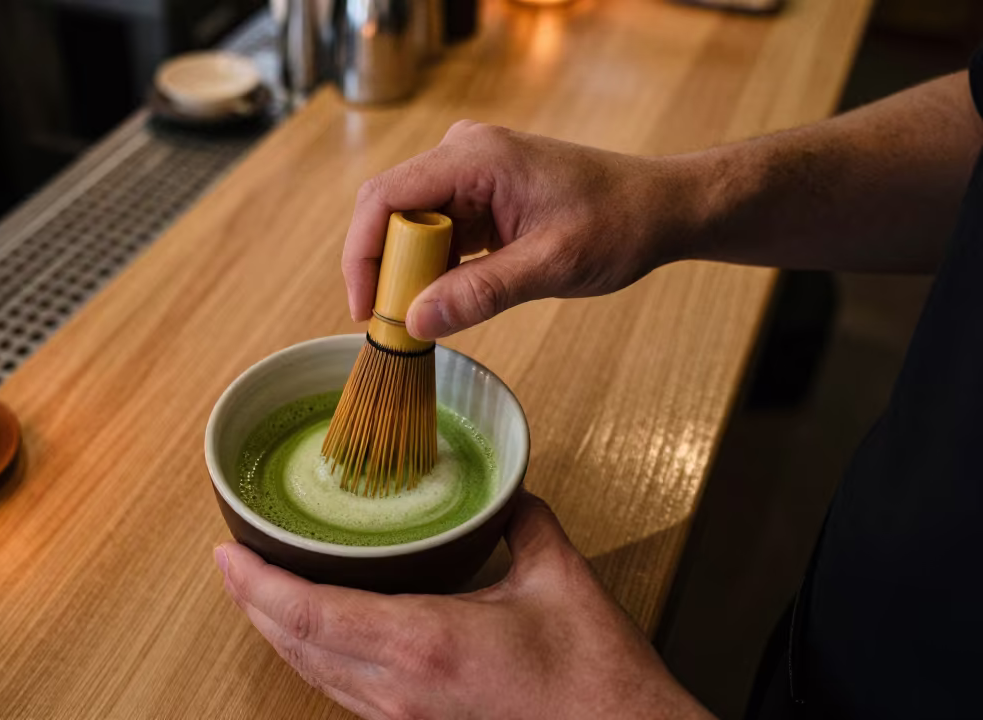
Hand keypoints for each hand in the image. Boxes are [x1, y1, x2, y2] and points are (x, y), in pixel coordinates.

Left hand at [214, 492, 712, 719]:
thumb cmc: (594, 682)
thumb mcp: (560, 581)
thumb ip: (525, 523)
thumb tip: (507, 491)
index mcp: (422, 644)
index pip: (308, 614)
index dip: (255, 585)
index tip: (226, 554)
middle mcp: (397, 690)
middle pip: (293, 647)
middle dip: (250, 604)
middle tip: (232, 563)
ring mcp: (402, 719)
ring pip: (310, 676)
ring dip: (276, 633)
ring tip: (259, 593)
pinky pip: (341, 694)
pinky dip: (313, 658)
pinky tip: (316, 637)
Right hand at [343, 121, 704, 338]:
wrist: (661, 208)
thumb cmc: (620, 223)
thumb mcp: (551, 265)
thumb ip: (482, 293)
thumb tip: (418, 321)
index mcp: (476, 156)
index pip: (384, 197)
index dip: (363, 253)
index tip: (366, 306)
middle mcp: (463, 154)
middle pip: (389, 210)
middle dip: (383, 268)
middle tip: (393, 322)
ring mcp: (469, 173)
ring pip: (408, 224)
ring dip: (407, 271)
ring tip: (419, 317)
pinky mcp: (478, 194)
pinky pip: (434, 231)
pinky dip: (431, 268)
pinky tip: (443, 298)